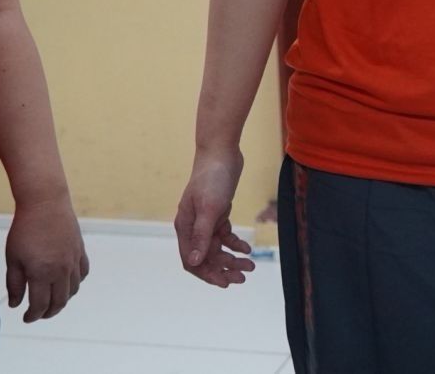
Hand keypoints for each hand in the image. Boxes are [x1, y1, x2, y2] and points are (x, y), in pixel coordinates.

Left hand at [4, 193, 88, 322]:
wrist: (46, 204)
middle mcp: (62, 270)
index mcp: (42, 274)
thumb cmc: (25, 230)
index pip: (40, 305)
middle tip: (39, 314)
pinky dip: (76, 282)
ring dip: (63, 299)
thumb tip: (16, 304)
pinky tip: (67, 281)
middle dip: (48, 312)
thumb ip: (15, 284)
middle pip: (59, 301)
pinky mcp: (80, 251)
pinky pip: (83, 273)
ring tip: (52, 299)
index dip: (33, 316)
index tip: (26, 318)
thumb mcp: (13, 259)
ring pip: (73, 289)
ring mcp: (74, 261)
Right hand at [174, 146, 254, 287]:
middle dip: (223, 269)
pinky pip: (224, 235)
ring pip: (216, 248)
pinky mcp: (218, 212)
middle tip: (243, 277)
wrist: (221, 151)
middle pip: (205, 257)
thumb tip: (194, 263)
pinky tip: (247, 249)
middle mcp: (192, 226)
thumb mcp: (209, 208)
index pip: (192, 261)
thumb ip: (201, 236)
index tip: (225, 283)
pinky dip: (235, 243)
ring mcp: (205, 220)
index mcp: (185, 228)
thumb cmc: (213, 178)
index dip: (207, 274)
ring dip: (232, 258)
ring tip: (250, 266)